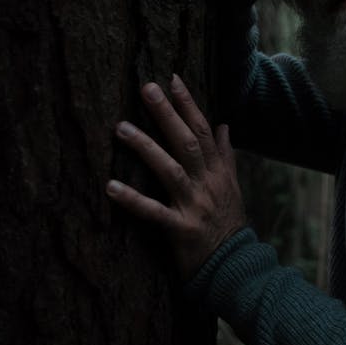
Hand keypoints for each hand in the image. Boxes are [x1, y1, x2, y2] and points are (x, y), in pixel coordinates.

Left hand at [107, 75, 246, 280]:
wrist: (234, 264)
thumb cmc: (228, 222)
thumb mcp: (232, 185)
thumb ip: (226, 155)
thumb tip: (224, 125)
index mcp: (219, 172)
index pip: (204, 131)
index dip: (189, 105)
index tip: (172, 80)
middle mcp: (208, 184)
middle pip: (187, 142)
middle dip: (167, 114)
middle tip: (146, 88)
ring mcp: (194, 205)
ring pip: (170, 170)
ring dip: (146, 148)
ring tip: (121, 128)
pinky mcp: (180, 229)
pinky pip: (154, 212)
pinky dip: (133, 199)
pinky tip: (111, 186)